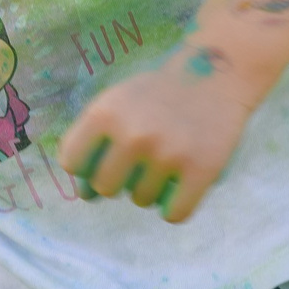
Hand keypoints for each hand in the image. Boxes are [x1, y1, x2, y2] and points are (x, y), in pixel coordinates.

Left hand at [56, 43, 260, 222]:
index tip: (102, 158)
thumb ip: (94, 142)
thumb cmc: (157, 93)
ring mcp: (168, 154)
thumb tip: (85, 196)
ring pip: (141, 200)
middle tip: (137, 164)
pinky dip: (175, 207)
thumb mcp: (117, 103)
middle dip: (118, 180)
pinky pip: (174, 214)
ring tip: (164, 165)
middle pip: (105, 188)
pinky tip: (179, 188)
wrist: (216, 74)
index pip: (72, 163)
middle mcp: (133, 135)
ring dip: (149, 189)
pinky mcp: (202, 170)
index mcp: (105, 113)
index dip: (86, 165)